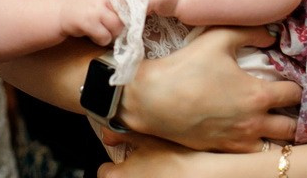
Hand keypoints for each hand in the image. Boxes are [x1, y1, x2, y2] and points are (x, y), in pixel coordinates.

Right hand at [60, 0, 123, 45]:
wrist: (55, 9)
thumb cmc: (75, 1)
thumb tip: (132, 4)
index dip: (127, 10)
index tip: (122, 15)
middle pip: (124, 15)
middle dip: (119, 24)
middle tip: (110, 26)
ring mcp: (96, 9)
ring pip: (117, 27)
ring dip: (111, 33)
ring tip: (101, 30)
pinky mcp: (89, 23)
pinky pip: (105, 37)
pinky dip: (101, 39)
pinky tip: (93, 34)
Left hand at [96, 134, 222, 177]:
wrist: (203, 174)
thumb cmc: (176, 157)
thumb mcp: (147, 136)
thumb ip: (122, 134)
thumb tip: (107, 133)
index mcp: (116, 177)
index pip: (103, 172)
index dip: (113, 165)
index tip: (122, 162)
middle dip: (127, 173)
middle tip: (141, 165)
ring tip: (158, 172)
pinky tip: (168, 176)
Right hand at [121, 27, 299, 150]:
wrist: (152, 99)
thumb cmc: (185, 68)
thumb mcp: (217, 39)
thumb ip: (249, 32)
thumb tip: (271, 34)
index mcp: (258, 95)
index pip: (295, 94)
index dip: (297, 85)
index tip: (291, 80)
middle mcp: (254, 123)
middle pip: (292, 127)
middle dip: (294, 115)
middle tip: (287, 104)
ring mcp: (239, 140)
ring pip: (276, 146)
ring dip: (278, 133)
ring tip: (272, 121)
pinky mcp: (223, 150)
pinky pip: (252, 154)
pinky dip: (257, 143)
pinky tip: (249, 131)